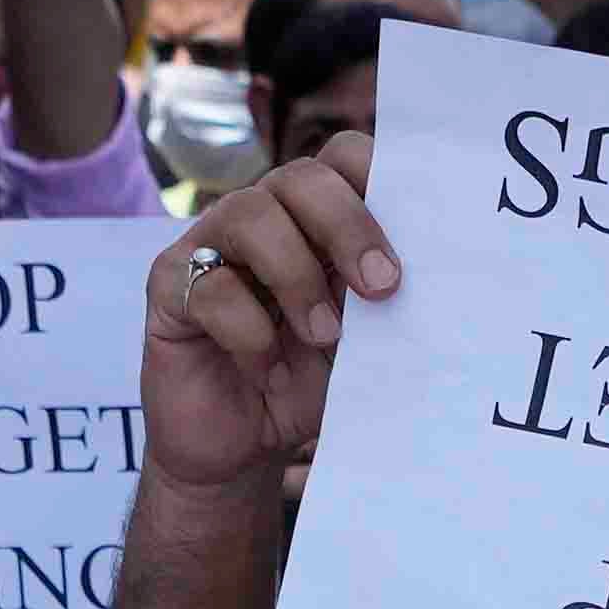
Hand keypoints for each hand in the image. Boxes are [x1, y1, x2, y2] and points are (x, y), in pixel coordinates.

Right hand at [143, 142, 392, 494]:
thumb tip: (437, 278)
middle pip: (301, 177)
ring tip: (323, 337)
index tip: (416, 235)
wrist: (240, 450)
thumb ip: (385, 302)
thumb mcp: (361, 344)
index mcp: (315, 219)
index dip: (377, 176)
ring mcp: (210, 245)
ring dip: (297, 277)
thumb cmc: (305, 385)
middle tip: (382, 288)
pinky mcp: (170, 288)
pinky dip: (251, 335)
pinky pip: (210, 287)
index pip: (344, 157)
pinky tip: (270, 373)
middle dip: (348, 226)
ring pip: (250, 215)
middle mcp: (262, 218)